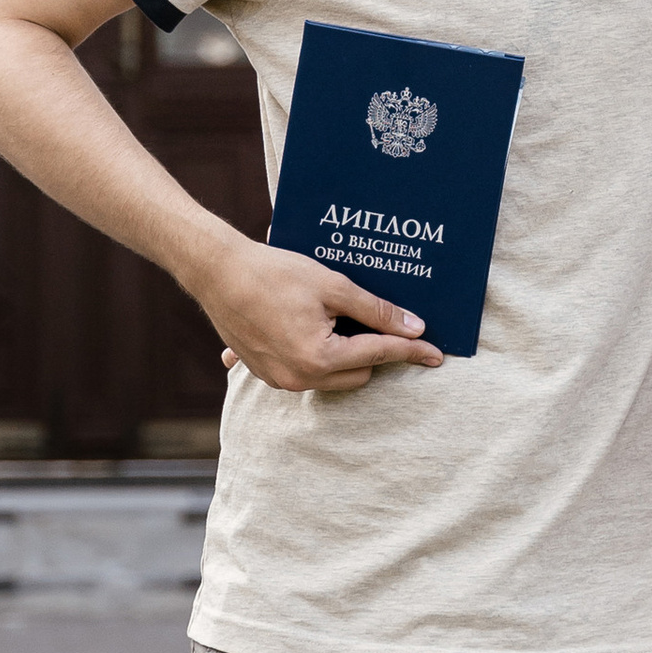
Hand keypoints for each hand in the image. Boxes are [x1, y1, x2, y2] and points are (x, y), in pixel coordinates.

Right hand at [197, 234, 443, 395]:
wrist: (216, 271)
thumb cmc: (273, 273)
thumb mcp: (332, 286)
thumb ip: (375, 311)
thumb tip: (412, 327)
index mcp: (319, 358)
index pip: (379, 355)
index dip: (410, 350)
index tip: (435, 354)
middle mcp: (299, 379)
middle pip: (358, 374)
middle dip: (373, 351)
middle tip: (379, 322)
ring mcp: (279, 380)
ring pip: (333, 376)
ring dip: (345, 355)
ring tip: (340, 321)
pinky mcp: (265, 373)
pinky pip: (306, 372)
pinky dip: (318, 355)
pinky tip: (312, 328)